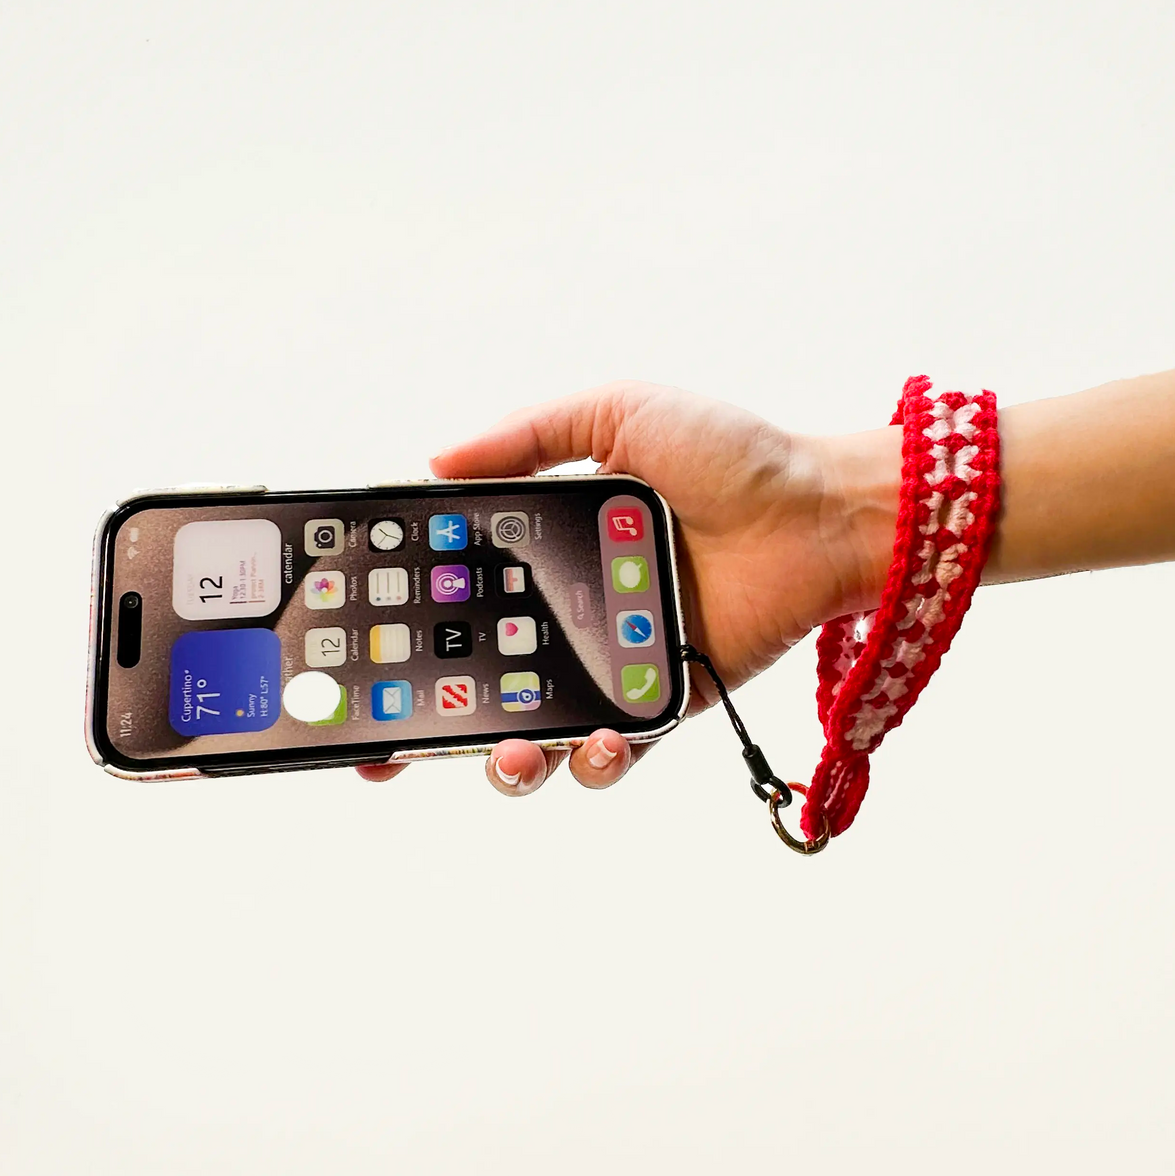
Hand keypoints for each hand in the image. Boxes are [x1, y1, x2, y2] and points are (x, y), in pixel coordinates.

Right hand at [358, 381, 900, 796]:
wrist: (820, 509)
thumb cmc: (731, 453)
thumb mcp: (615, 414)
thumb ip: (525, 439)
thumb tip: (434, 462)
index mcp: (550, 552)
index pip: (457, 602)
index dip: (404, 637)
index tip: (354, 665)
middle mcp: (572, 618)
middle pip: (479, 687)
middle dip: (427, 730)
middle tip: (387, 749)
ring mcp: (615, 667)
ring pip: (539, 737)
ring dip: (508, 761)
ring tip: (511, 755)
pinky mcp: (666, 705)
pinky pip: (615, 752)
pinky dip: (596, 761)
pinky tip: (598, 742)